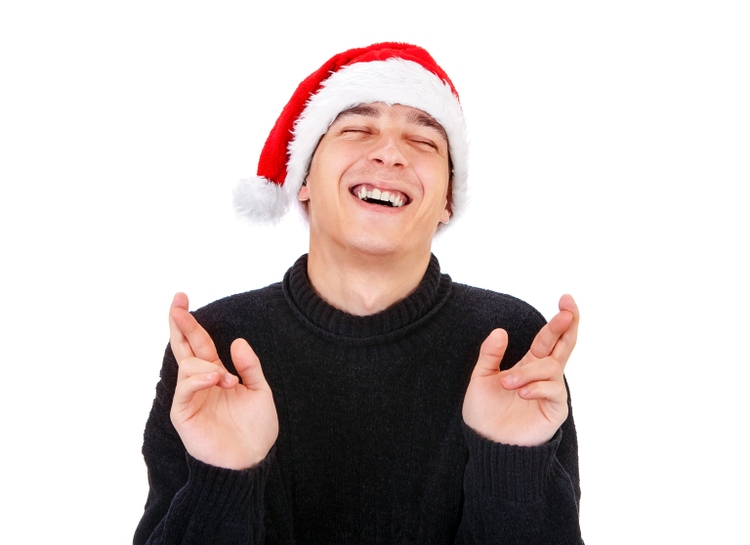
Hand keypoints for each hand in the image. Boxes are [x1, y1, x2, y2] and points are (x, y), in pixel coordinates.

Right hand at [169, 292, 277, 469]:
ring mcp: (189, 397)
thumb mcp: (259, 391)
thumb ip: (249, 366)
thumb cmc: (255, 429)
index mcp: (215, 374)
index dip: (191, 323)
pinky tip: (215, 378)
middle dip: (180, 324)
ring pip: (188, 365)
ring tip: (226, 380)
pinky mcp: (183, 413)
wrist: (250, 460)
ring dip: (207, 365)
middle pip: (184, 347)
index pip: (199, 343)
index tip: (182, 299)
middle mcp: (199, 383)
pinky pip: (185, 387)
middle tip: (177, 301)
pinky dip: (199, 378)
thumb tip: (238, 341)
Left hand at [462, 294, 578, 446]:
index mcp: (530, 365)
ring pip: (551, 367)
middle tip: (566, 310)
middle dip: (566, 326)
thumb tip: (500, 331)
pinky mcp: (555, 409)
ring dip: (528, 372)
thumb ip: (490, 355)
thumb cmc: (485, 412)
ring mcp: (552, 392)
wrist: (487, 443)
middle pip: (564, 345)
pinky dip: (536, 387)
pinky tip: (521, 392)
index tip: (565, 299)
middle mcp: (545, 375)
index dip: (559, 320)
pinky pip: (553, 389)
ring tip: (507, 383)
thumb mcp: (482, 378)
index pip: (549, 338)